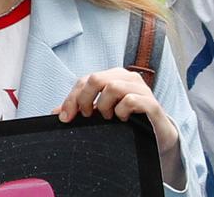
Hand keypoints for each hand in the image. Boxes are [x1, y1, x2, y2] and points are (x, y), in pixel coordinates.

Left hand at [58, 67, 184, 189]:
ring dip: (104, 106)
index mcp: (114, 77)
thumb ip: (81, 110)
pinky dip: (121, 111)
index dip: (72, 98)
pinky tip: (123, 120)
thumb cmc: (129, 121)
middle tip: (86, 116)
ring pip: (112, 87)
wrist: (158, 135)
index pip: (86, 79)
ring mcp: (141, 89)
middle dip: (85, 99)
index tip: (65, 117)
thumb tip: (55, 113)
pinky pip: (131, 100)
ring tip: (108, 117)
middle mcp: (127, 78)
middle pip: (96, 78)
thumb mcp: (102, 114)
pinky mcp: (151, 103)